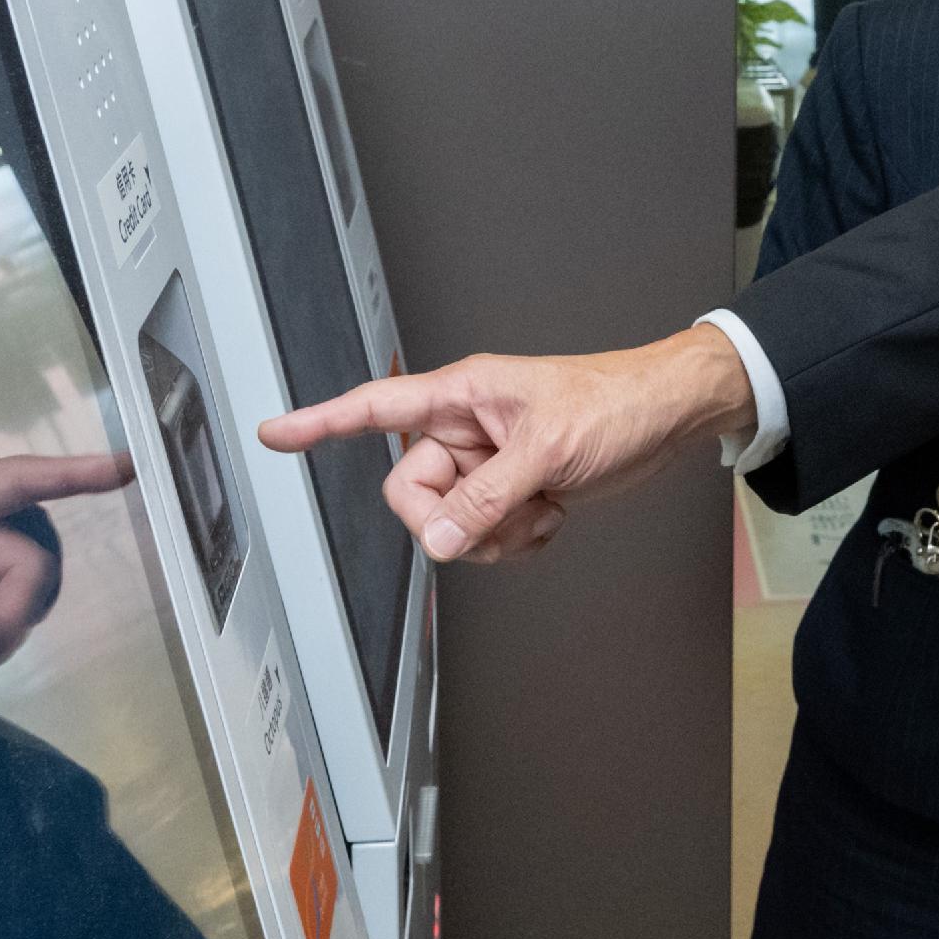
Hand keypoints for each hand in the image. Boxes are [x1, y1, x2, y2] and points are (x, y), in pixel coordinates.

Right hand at [261, 326, 757, 562]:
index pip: (373, 409)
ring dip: (493, 534)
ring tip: (541, 509)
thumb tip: (440, 541)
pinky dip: (514, 541)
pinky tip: (549, 519)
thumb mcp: (548, 450)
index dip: (320, 423)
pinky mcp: (511, 492)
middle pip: (410, 494)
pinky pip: (483, 537)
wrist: (665, 418)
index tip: (272, 434)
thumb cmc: (613, 402)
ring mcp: (486, 464)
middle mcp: (464, 430)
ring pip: (449, 524)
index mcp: (460, 397)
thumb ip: (487, 499)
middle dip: (453, 520)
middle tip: (503, 514)